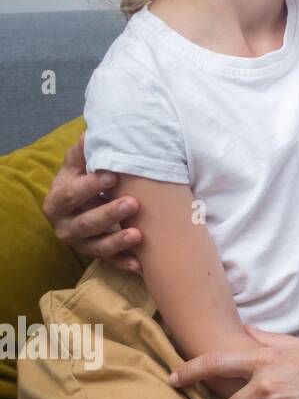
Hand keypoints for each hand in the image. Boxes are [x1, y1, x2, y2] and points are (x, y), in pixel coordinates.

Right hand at [42, 132, 142, 272]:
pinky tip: (141, 264)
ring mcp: (80, 243)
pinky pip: (111, 263)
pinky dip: (125, 263)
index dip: (91, 185)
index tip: (114, 176)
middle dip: (109, 214)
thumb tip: (89, 135)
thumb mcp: (78, 167)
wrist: (78, 207)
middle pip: (85, 222)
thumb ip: (83, 154)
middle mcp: (65, 225)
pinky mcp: (96, 255)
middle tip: (134, 203)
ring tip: (139, 234)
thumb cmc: (82, 182)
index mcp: (58, 201)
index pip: (72, 193)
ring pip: (97, 246)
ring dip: (118, 241)